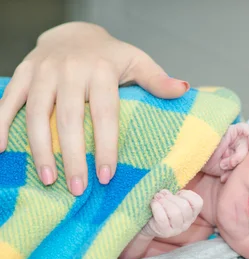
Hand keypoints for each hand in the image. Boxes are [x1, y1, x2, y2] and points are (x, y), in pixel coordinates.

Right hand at [0, 22, 189, 194]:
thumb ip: (157, 79)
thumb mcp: (137, 61)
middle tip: (78, 188)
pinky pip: (8, 100)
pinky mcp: (22, 74)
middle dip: (73, 157)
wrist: (73, 32)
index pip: (104, 114)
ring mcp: (43, 72)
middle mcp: (69, 70)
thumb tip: (183, 89)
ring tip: (48, 179)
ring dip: (40, 149)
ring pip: (37, 114)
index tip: (106, 176)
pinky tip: (1, 151)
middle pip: (69, 120)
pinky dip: (0, 124)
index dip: (105, 146)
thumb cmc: (110, 56)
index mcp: (101, 70)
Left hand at [141, 190, 203, 237]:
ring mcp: (177, 229)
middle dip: (172, 197)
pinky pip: (163, 219)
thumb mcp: (170, 201)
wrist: (147, 225)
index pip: (198, 203)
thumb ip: (171, 195)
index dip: (188, 194)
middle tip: (161, 194)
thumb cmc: (161, 209)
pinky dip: (157, 208)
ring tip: (157, 198)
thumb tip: (164, 192)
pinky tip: (153, 203)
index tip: (178, 193)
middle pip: (185, 207)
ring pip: (175, 213)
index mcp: (191, 214)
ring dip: (164, 202)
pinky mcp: (165, 232)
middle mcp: (187, 223)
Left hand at [202, 122, 248, 181]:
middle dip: (238, 157)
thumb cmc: (199, 143)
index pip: (246, 130)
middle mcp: (233, 144)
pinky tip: (222, 178)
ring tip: (222, 167)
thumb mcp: (210, 134)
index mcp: (231, 133)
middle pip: (246, 148)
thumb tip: (236, 136)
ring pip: (242, 162)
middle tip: (228, 162)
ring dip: (233, 167)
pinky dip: (229, 176)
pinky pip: (235, 173)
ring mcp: (232, 156)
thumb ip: (224, 134)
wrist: (191, 159)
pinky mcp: (228, 168)